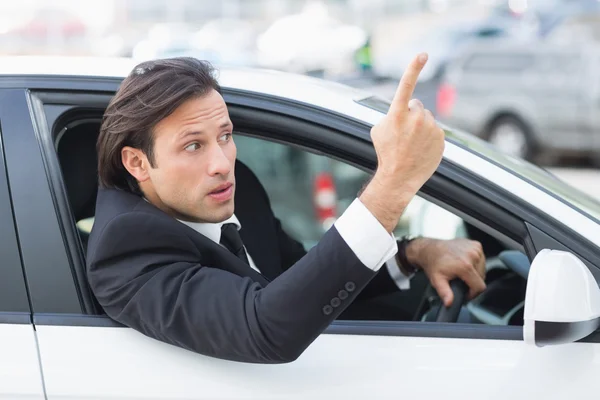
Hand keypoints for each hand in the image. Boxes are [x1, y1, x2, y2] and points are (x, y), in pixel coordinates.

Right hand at [359, 53, 444, 231]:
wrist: (398, 178)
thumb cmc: (386, 152)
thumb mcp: (379, 129)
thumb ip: (392, 113)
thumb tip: (406, 108)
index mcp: (397, 114)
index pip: (406, 85)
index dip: (414, 68)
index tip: (423, 54)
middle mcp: (416, 118)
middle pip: (417, 105)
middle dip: (411, 114)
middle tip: (403, 134)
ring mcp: (430, 128)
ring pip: (426, 118)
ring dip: (420, 126)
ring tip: (411, 144)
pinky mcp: (441, 138)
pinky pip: (435, 130)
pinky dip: (429, 137)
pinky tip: (421, 149)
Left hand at [407, 238, 485, 306]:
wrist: (430, 249)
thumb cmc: (433, 263)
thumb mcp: (437, 281)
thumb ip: (444, 293)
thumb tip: (449, 303)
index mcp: (465, 265)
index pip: (479, 286)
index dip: (473, 293)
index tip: (465, 293)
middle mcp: (472, 255)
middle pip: (482, 278)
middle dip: (472, 282)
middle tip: (460, 281)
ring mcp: (475, 248)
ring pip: (483, 269)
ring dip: (474, 273)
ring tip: (461, 272)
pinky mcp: (476, 245)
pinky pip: (481, 260)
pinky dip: (475, 263)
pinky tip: (464, 263)